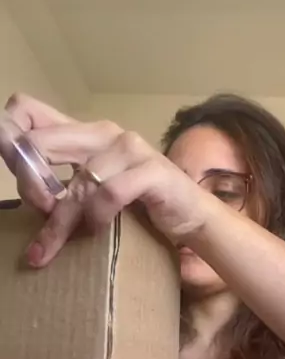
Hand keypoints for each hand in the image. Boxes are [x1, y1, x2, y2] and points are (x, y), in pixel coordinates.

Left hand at [2, 94, 207, 266]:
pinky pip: (108, 194)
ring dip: (61, 221)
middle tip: (35, 213)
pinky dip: (97, 217)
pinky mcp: (152, 171)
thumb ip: (62, 189)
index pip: (27, 110)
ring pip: (75, 182)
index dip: (7, 135)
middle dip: (28, 184)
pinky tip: (98, 230)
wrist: (192, 217)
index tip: (11, 171)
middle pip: (40, 143)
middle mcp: (104, 132)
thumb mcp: (93, 193)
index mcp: (84, 133)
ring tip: (52, 248)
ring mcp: (130, 149)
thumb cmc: (141, 206)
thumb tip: (28, 203)